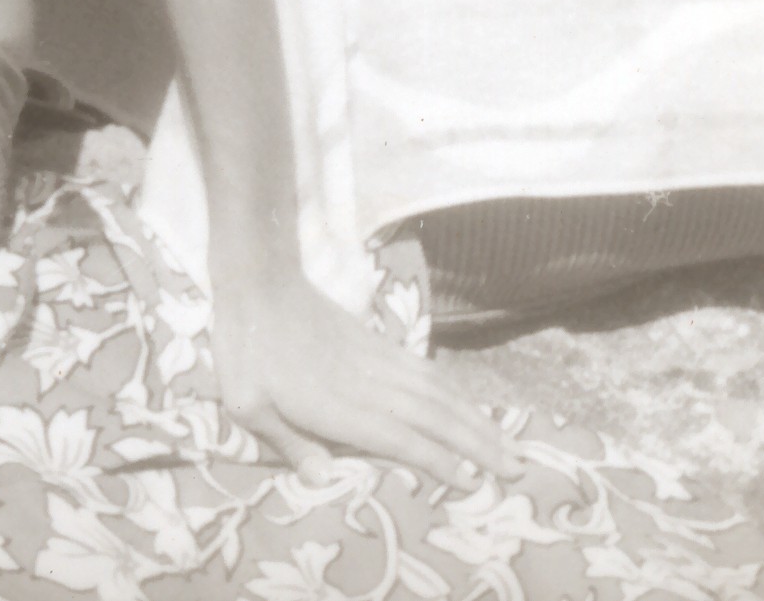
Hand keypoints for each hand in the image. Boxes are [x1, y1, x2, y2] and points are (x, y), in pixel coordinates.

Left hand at [208, 268, 518, 490]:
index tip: (473, 483)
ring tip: (509, 444)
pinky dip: (454, 392)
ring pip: (438, 394)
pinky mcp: (376, 344)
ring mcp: (377, 361)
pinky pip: (425, 372)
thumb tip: (320, 478)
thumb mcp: (246, 402)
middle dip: (479, 445)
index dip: (438, 461)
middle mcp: (369, 384)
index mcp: (338, 405)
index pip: (400, 438)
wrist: (260, 281)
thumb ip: (285, 441)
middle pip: (434, 418)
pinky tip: (468, 406)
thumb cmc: (246, 348)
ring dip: (476, 420)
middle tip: (517, 470)